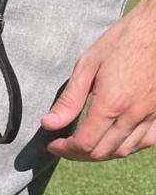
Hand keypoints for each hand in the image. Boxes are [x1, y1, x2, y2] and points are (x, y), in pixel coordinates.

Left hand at [41, 0, 155, 161]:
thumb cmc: (125, 40)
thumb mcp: (88, 64)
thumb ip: (69, 99)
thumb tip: (49, 124)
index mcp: (112, 104)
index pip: (84, 144)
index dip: (64, 149)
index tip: (53, 144)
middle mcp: (134, 114)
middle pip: (102, 152)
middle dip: (78, 154)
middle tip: (65, 146)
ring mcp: (152, 113)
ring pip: (124, 150)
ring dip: (101, 153)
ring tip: (86, 145)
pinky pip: (147, 140)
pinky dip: (129, 146)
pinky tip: (116, 139)